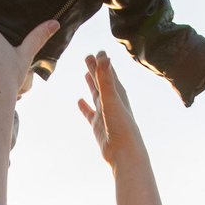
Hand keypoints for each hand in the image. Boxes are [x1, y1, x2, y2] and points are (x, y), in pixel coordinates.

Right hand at [76, 52, 150, 169]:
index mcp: (117, 94)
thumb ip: (105, 78)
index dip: (103, 63)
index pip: (109, 73)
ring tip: (85, 74)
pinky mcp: (98, 126)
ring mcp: (105, 114)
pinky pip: (90, 113)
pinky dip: (85, 106)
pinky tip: (80, 101)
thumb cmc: (121, 126)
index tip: (99, 51)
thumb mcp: (111, 99)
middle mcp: (112, 102)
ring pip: (96, 95)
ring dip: (92, 84)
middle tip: (88, 57)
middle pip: (102, 82)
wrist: (124, 153)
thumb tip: (103, 56)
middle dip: (96, 70)